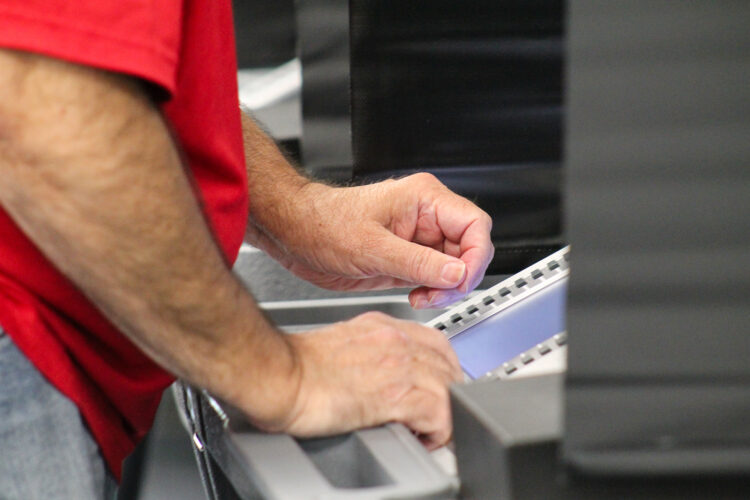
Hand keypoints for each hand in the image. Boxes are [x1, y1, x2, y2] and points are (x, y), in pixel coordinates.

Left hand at [251, 173, 492, 307]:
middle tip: (437, 293)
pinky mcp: (407, 258)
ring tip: (422, 297)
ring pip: (454, 266)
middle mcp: (425, 217)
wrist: (295, 234)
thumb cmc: (323, 224)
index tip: (461, 280)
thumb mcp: (372, 248)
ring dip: (445, 288)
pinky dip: (432, 292)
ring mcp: (417, 239)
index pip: (475, 225)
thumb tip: (457, 274)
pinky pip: (435, 276)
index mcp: (424, 199)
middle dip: (459, 277)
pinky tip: (415, 296)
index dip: (476, 256)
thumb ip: (419, 263)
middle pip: (470, 248)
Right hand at [271, 312, 462, 448]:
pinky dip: (437, 432)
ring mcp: (398, 363)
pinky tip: (421, 439)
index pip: (434, 343)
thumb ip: (364, 353)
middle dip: (448, 394)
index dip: (441, 370)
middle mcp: (395, 339)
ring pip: (450, 388)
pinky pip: (440, 413)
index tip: (436, 389)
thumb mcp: (338, 345)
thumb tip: (374, 377)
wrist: (276, 374)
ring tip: (428, 433)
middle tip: (436, 417)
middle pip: (448, 365)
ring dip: (444, 415)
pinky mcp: (396, 393)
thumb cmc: (293, 366)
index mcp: (381, 327)